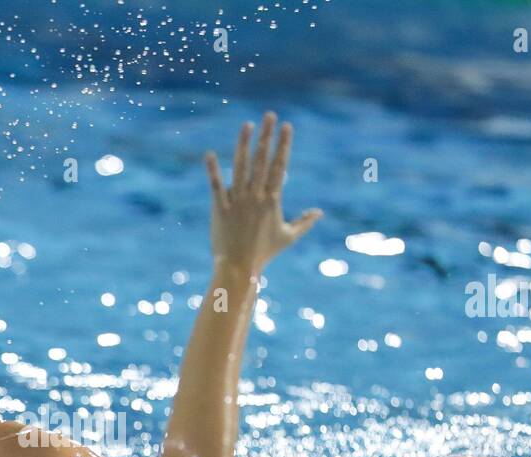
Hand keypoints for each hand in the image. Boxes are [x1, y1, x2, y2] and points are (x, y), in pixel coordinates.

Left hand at [205, 112, 321, 273]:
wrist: (239, 267)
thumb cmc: (264, 253)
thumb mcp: (289, 237)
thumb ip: (305, 222)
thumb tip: (320, 213)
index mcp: (272, 200)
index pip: (279, 166)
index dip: (283, 145)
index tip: (286, 126)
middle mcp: (255, 197)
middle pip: (262, 160)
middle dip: (266, 136)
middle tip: (269, 115)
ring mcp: (237, 201)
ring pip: (240, 167)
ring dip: (243, 144)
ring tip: (247, 124)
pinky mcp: (220, 208)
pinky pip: (216, 186)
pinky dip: (213, 170)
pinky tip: (210, 153)